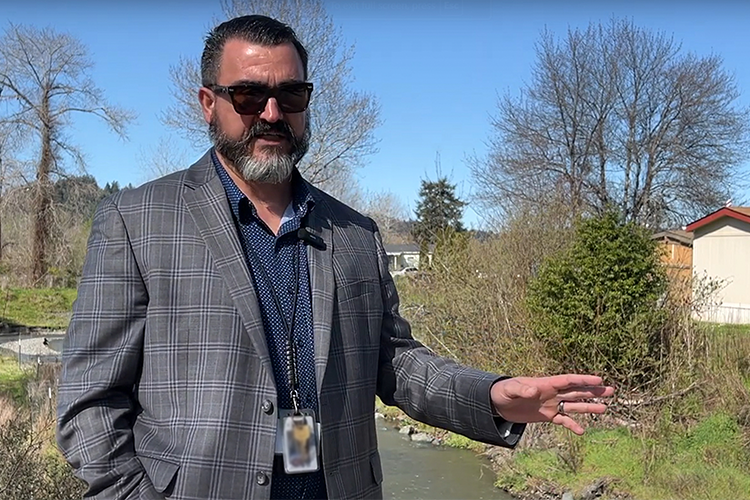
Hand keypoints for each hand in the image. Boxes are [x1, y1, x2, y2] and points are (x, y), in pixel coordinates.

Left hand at [490, 374, 614, 434]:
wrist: (497, 403)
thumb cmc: (503, 391)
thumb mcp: (511, 389)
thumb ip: (522, 388)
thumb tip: (534, 389)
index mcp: (545, 383)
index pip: (568, 380)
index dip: (583, 380)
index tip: (599, 380)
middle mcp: (552, 393)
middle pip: (576, 391)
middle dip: (593, 391)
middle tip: (611, 391)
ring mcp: (551, 405)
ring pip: (573, 405)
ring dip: (588, 407)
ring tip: (604, 408)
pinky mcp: (547, 416)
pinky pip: (563, 420)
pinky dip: (572, 425)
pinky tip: (582, 432)